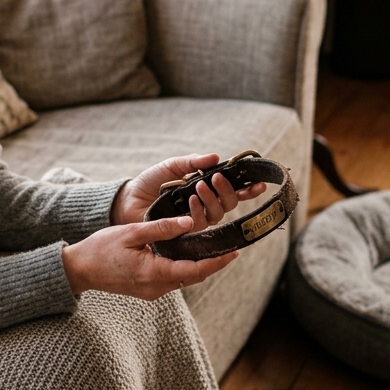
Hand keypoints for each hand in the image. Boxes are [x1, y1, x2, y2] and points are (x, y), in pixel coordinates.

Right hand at [61, 214, 237, 298]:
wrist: (79, 270)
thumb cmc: (100, 249)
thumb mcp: (131, 232)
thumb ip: (161, 228)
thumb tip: (189, 222)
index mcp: (154, 273)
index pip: (195, 270)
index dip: (217, 262)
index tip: (234, 252)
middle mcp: (156, 287)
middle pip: (194, 276)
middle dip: (213, 263)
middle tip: (230, 247)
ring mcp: (152, 292)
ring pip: (184, 279)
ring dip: (199, 265)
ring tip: (213, 247)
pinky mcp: (147, 290)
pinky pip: (173, 279)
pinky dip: (184, 267)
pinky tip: (188, 253)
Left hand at [111, 153, 266, 230]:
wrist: (129, 199)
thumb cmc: (151, 182)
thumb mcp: (172, 166)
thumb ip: (193, 162)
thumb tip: (216, 157)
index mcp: (207, 189)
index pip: (234, 191)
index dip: (249, 189)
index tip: (259, 183)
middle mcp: (205, 206)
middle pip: (230, 204)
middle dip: (228, 191)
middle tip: (215, 179)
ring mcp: (196, 220)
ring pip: (218, 214)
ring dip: (212, 199)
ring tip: (200, 186)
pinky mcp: (185, 231)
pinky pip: (200, 224)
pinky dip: (198, 210)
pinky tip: (191, 200)